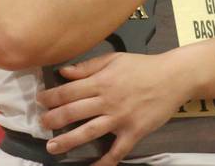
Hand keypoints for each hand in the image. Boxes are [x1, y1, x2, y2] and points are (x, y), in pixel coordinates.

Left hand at [37, 52, 186, 165]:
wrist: (174, 77)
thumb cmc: (143, 66)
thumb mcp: (114, 58)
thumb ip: (88, 66)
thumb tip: (63, 72)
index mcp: (102, 81)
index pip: (69, 90)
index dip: (51, 96)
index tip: (40, 101)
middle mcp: (108, 100)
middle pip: (74, 112)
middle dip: (54, 119)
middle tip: (41, 125)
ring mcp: (120, 118)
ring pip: (89, 132)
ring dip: (68, 141)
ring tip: (52, 147)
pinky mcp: (134, 132)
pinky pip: (117, 151)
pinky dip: (105, 162)